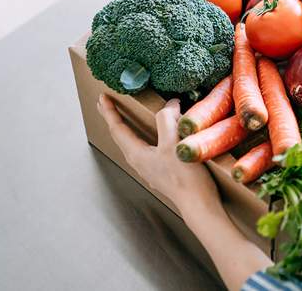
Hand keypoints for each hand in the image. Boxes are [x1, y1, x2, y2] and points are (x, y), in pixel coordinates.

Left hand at [97, 94, 218, 213]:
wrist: (198, 204)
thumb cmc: (185, 177)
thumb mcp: (174, 143)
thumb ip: (167, 120)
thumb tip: (169, 105)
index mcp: (137, 154)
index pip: (118, 128)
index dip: (110, 112)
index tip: (103, 97)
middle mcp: (139, 162)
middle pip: (121, 137)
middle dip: (113, 120)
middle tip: (105, 106)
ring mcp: (150, 168)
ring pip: (132, 144)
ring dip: (126, 129)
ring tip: (124, 119)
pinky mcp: (162, 172)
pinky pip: (146, 149)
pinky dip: (142, 137)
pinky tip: (151, 138)